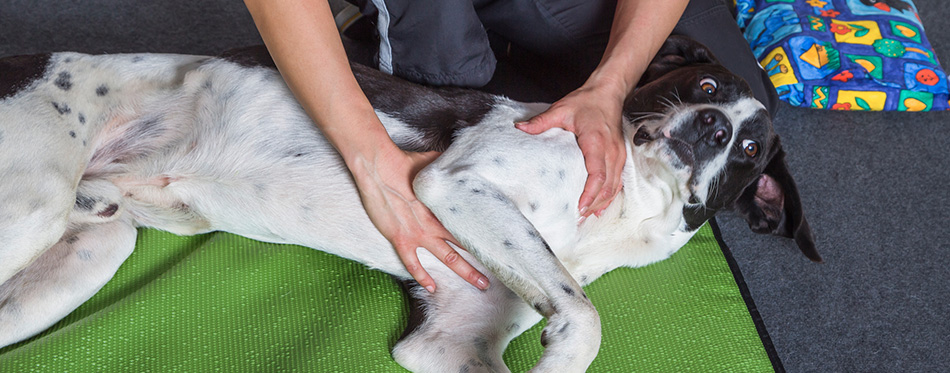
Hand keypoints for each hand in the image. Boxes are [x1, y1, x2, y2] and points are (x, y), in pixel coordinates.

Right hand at [348, 146, 489, 292]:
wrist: (378, 168)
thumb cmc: (404, 162)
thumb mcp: (433, 164)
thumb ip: (447, 170)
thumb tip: (459, 162)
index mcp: (444, 206)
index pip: (471, 225)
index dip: (485, 236)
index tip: (498, 245)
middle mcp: (435, 223)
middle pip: (466, 245)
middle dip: (483, 260)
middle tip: (498, 271)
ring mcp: (418, 233)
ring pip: (447, 257)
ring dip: (465, 271)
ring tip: (481, 284)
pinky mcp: (400, 238)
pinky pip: (413, 263)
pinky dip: (422, 277)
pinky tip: (432, 288)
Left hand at [516, 84, 625, 218]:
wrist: (608, 93)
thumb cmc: (586, 102)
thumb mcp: (561, 109)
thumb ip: (542, 121)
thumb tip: (520, 128)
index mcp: (597, 142)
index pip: (597, 174)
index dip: (590, 193)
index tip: (580, 207)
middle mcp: (612, 151)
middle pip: (607, 186)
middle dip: (593, 205)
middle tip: (577, 219)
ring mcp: (618, 154)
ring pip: (614, 186)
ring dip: (601, 203)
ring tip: (586, 217)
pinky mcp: (620, 156)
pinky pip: (617, 181)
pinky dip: (609, 196)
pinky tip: (599, 207)